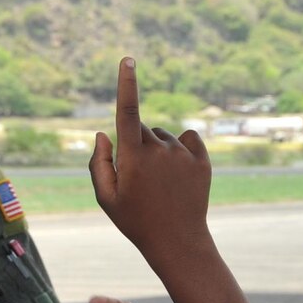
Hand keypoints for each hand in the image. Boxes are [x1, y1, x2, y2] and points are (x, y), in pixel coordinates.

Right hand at [88, 57, 212, 268]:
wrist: (178, 242)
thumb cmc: (136, 221)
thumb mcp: (107, 198)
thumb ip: (99, 164)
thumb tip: (104, 133)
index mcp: (133, 157)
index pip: (127, 111)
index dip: (127, 83)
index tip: (128, 60)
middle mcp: (160, 149)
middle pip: (142, 129)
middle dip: (136, 145)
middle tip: (139, 179)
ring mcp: (183, 154)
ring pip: (164, 137)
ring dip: (159, 151)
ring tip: (161, 183)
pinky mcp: (202, 160)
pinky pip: (189, 138)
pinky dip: (183, 148)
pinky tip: (179, 170)